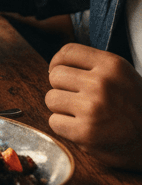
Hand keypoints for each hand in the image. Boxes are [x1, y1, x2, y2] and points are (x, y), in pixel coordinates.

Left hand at [46, 44, 141, 168]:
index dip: (59, 63)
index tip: (62, 73)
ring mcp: (93, 108)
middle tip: (80, 99)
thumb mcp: (123, 77)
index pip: (67, 52)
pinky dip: (64, 128)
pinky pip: (54, 122)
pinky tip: (83, 129)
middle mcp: (102, 83)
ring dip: (62, 108)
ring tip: (83, 115)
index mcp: (112, 65)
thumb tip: (55, 64)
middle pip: (55, 76)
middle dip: (63, 88)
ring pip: (51, 99)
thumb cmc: (135, 109)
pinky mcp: (86, 133)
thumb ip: (93, 67)